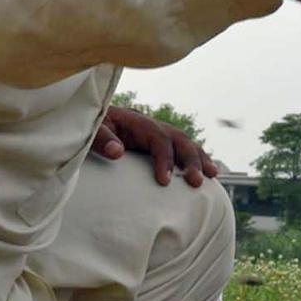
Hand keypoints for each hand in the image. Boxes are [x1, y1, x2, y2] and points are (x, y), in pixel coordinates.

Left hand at [94, 106, 215, 186]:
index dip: (164, 159)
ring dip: (199, 158)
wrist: (89, 118)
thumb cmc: (89, 126)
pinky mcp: (156, 144)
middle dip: (190, 159)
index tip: (164, 181)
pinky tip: (206, 173)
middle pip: (178, 139)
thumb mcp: (90, 130)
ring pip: (184, 143)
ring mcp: (156, 133)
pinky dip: (194, 159)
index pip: (158, 138)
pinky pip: (179, 150)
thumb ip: (101, 139)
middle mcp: (151, 125)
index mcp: (136, 121)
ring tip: (212, 176)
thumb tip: (117, 152)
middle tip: (196, 182)